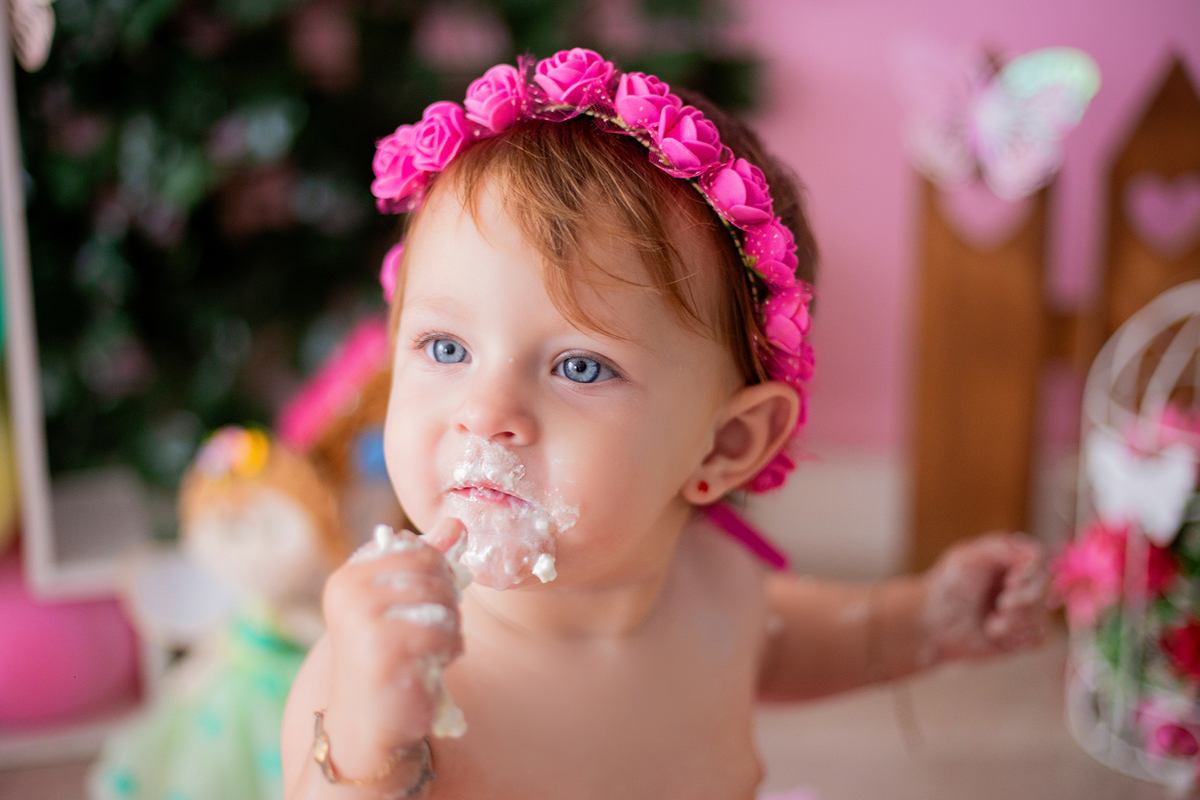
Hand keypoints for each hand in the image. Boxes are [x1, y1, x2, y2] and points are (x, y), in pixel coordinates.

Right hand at [319, 518, 466, 774]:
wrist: (365, 724)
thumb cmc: (387, 657)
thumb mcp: (401, 604)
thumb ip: (425, 562)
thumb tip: (456, 523)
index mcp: (349, 576)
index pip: (419, 549)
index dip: (440, 574)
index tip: (429, 602)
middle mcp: (350, 594)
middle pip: (433, 571)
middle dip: (448, 600)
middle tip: (435, 628)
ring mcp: (364, 622)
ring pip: (442, 600)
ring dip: (451, 626)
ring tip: (432, 648)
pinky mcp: (384, 651)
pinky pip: (444, 632)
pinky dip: (450, 649)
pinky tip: (431, 664)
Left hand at [922, 532, 1049, 662]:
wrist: (932, 625)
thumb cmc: (947, 587)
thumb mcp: (967, 557)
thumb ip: (999, 547)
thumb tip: (1034, 551)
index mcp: (1009, 559)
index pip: (1039, 559)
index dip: (1029, 574)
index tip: (1009, 581)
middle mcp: (1021, 582)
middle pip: (1045, 589)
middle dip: (1022, 600)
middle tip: (1000, 604)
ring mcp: (1023, 609)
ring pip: (1042, 615)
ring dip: (1014, 622)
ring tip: (989, 623)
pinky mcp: (1022, 634)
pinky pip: (1038, 637)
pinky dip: (1016, 638)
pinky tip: (995, 634)